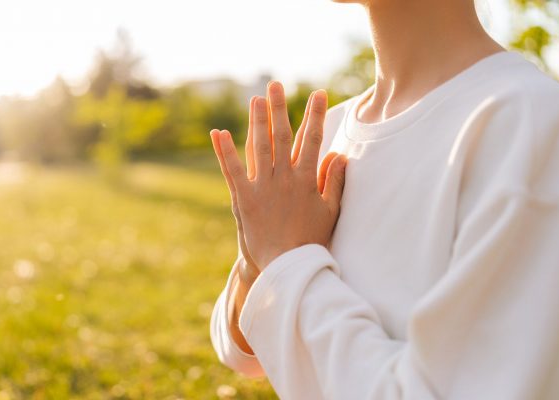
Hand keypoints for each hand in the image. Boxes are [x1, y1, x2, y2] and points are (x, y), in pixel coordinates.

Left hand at [210, 82, 346, 269]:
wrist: (286, 267)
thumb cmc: (310, 241)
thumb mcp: (330, 211)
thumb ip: (335, 182)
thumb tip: (340, 155)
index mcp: (307, 180)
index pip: (313, 140)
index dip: (315, 115)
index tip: (318, 94)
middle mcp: (284, 179)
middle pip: (282, 136)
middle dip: (279, 108)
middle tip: (275, 84)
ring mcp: (263, 188)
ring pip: (259, 147)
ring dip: (256, 121)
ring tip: (255, 99)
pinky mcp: (244, 199)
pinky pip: (232, 171)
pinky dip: (225, 151)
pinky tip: (218, 133)